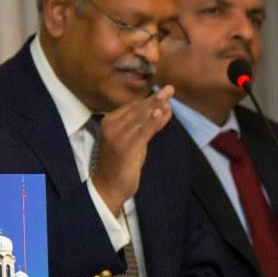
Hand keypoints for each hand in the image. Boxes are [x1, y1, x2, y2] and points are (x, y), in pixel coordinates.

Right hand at [90, 85, 173, 215]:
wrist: (107, 187)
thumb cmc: (120, 165)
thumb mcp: (134, 142)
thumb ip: (146, 127)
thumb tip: (164, 109)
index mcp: (109, 122)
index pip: (131, 108)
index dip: (149, 101)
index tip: (164, 94)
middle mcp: (111, 127)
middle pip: (137, 110)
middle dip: (155, 99)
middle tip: (170, 89)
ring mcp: (117, 137)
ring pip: (140, 118)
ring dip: (156, 107)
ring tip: (168, 97)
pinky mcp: (125, 148)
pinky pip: (143, 132)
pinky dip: (153, 122)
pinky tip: (162, 113)